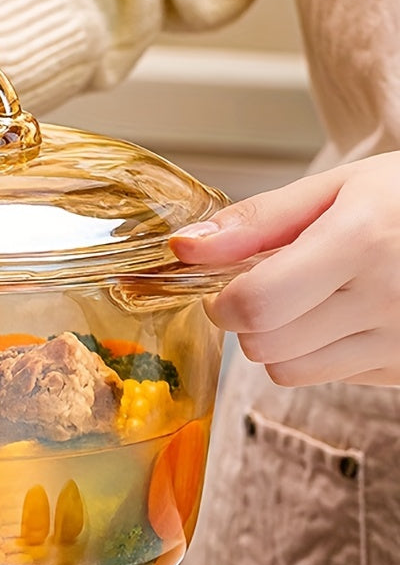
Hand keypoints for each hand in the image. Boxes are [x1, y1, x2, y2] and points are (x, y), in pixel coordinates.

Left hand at [169, 153, 399, 386]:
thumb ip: (255, 221)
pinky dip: (320, 353)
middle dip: (249, 318)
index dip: (224, 299)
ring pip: (290, 371)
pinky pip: (330, 377)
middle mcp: (387, 299)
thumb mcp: (336, 187)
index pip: (256, 305)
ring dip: (281, 340)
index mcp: (362, 242)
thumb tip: (184, 248)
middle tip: (271, 284)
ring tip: (311, 299)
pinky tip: (346, 316)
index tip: (227, 283)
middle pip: (264, 345)